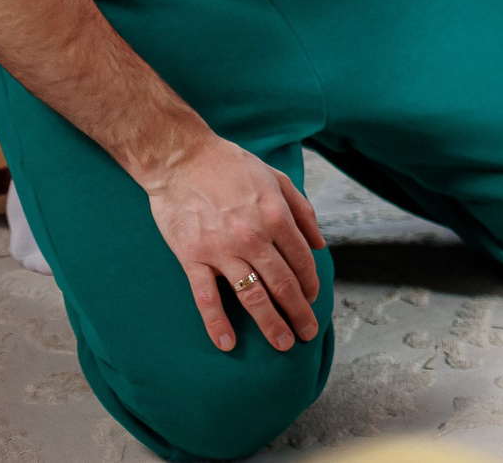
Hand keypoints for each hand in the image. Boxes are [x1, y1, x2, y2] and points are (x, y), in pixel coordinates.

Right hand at [143, 135, 326, 351]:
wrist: (181, 159)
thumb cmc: (231, 165)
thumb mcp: (277, 178)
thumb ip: (302, 210)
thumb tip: (320, 242)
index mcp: (277, 216)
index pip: (302, 260)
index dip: (310, 283)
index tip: (313, 299)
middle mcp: (254, 236)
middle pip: (283, 283)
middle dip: (299, 312)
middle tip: (307, 333)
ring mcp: (222, 250)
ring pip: (252, 295)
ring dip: (270, 323)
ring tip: (282, 344)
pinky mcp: (193, 257)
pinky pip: (206, 297)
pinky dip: (217, 322)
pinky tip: (227, 343)